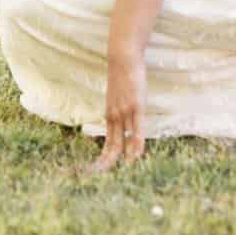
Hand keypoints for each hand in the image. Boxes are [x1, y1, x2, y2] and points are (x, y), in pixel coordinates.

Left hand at [91, 50, 146, 172]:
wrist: (123, 56)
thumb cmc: (123, 73)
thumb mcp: (119, 94)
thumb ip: (121, 107)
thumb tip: (124, 116)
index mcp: (111, 114)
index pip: (107, 141)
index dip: (105, 157)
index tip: (99, 170)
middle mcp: (115, 115)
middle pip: (111, 145)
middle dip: (107, 163)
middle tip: (100, 177)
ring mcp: (125, 111)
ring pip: (122, 140)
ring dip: (123, 159)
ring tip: (122, 175)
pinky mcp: (137, 106)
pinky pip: (136, 129)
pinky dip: (136, 144)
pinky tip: (136, 156)